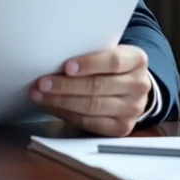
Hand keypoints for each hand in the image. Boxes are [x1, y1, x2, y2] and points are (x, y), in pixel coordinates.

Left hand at [31, 45, 151, 136]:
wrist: (130, 88)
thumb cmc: (109, 65)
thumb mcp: (107, 51)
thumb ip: (89, 52)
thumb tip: (52, 55)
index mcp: (137, 60)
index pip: (113, 61)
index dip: (89, 64)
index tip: (66, 66)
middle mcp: (140, 85)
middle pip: (99, 86)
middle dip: (66, 86)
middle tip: (42, 82)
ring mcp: (133, 109)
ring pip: (92, 106)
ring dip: (61, 101)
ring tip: (40, 94)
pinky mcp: (122, 128)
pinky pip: (90, 123)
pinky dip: (66, 114)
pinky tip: (51, 106)